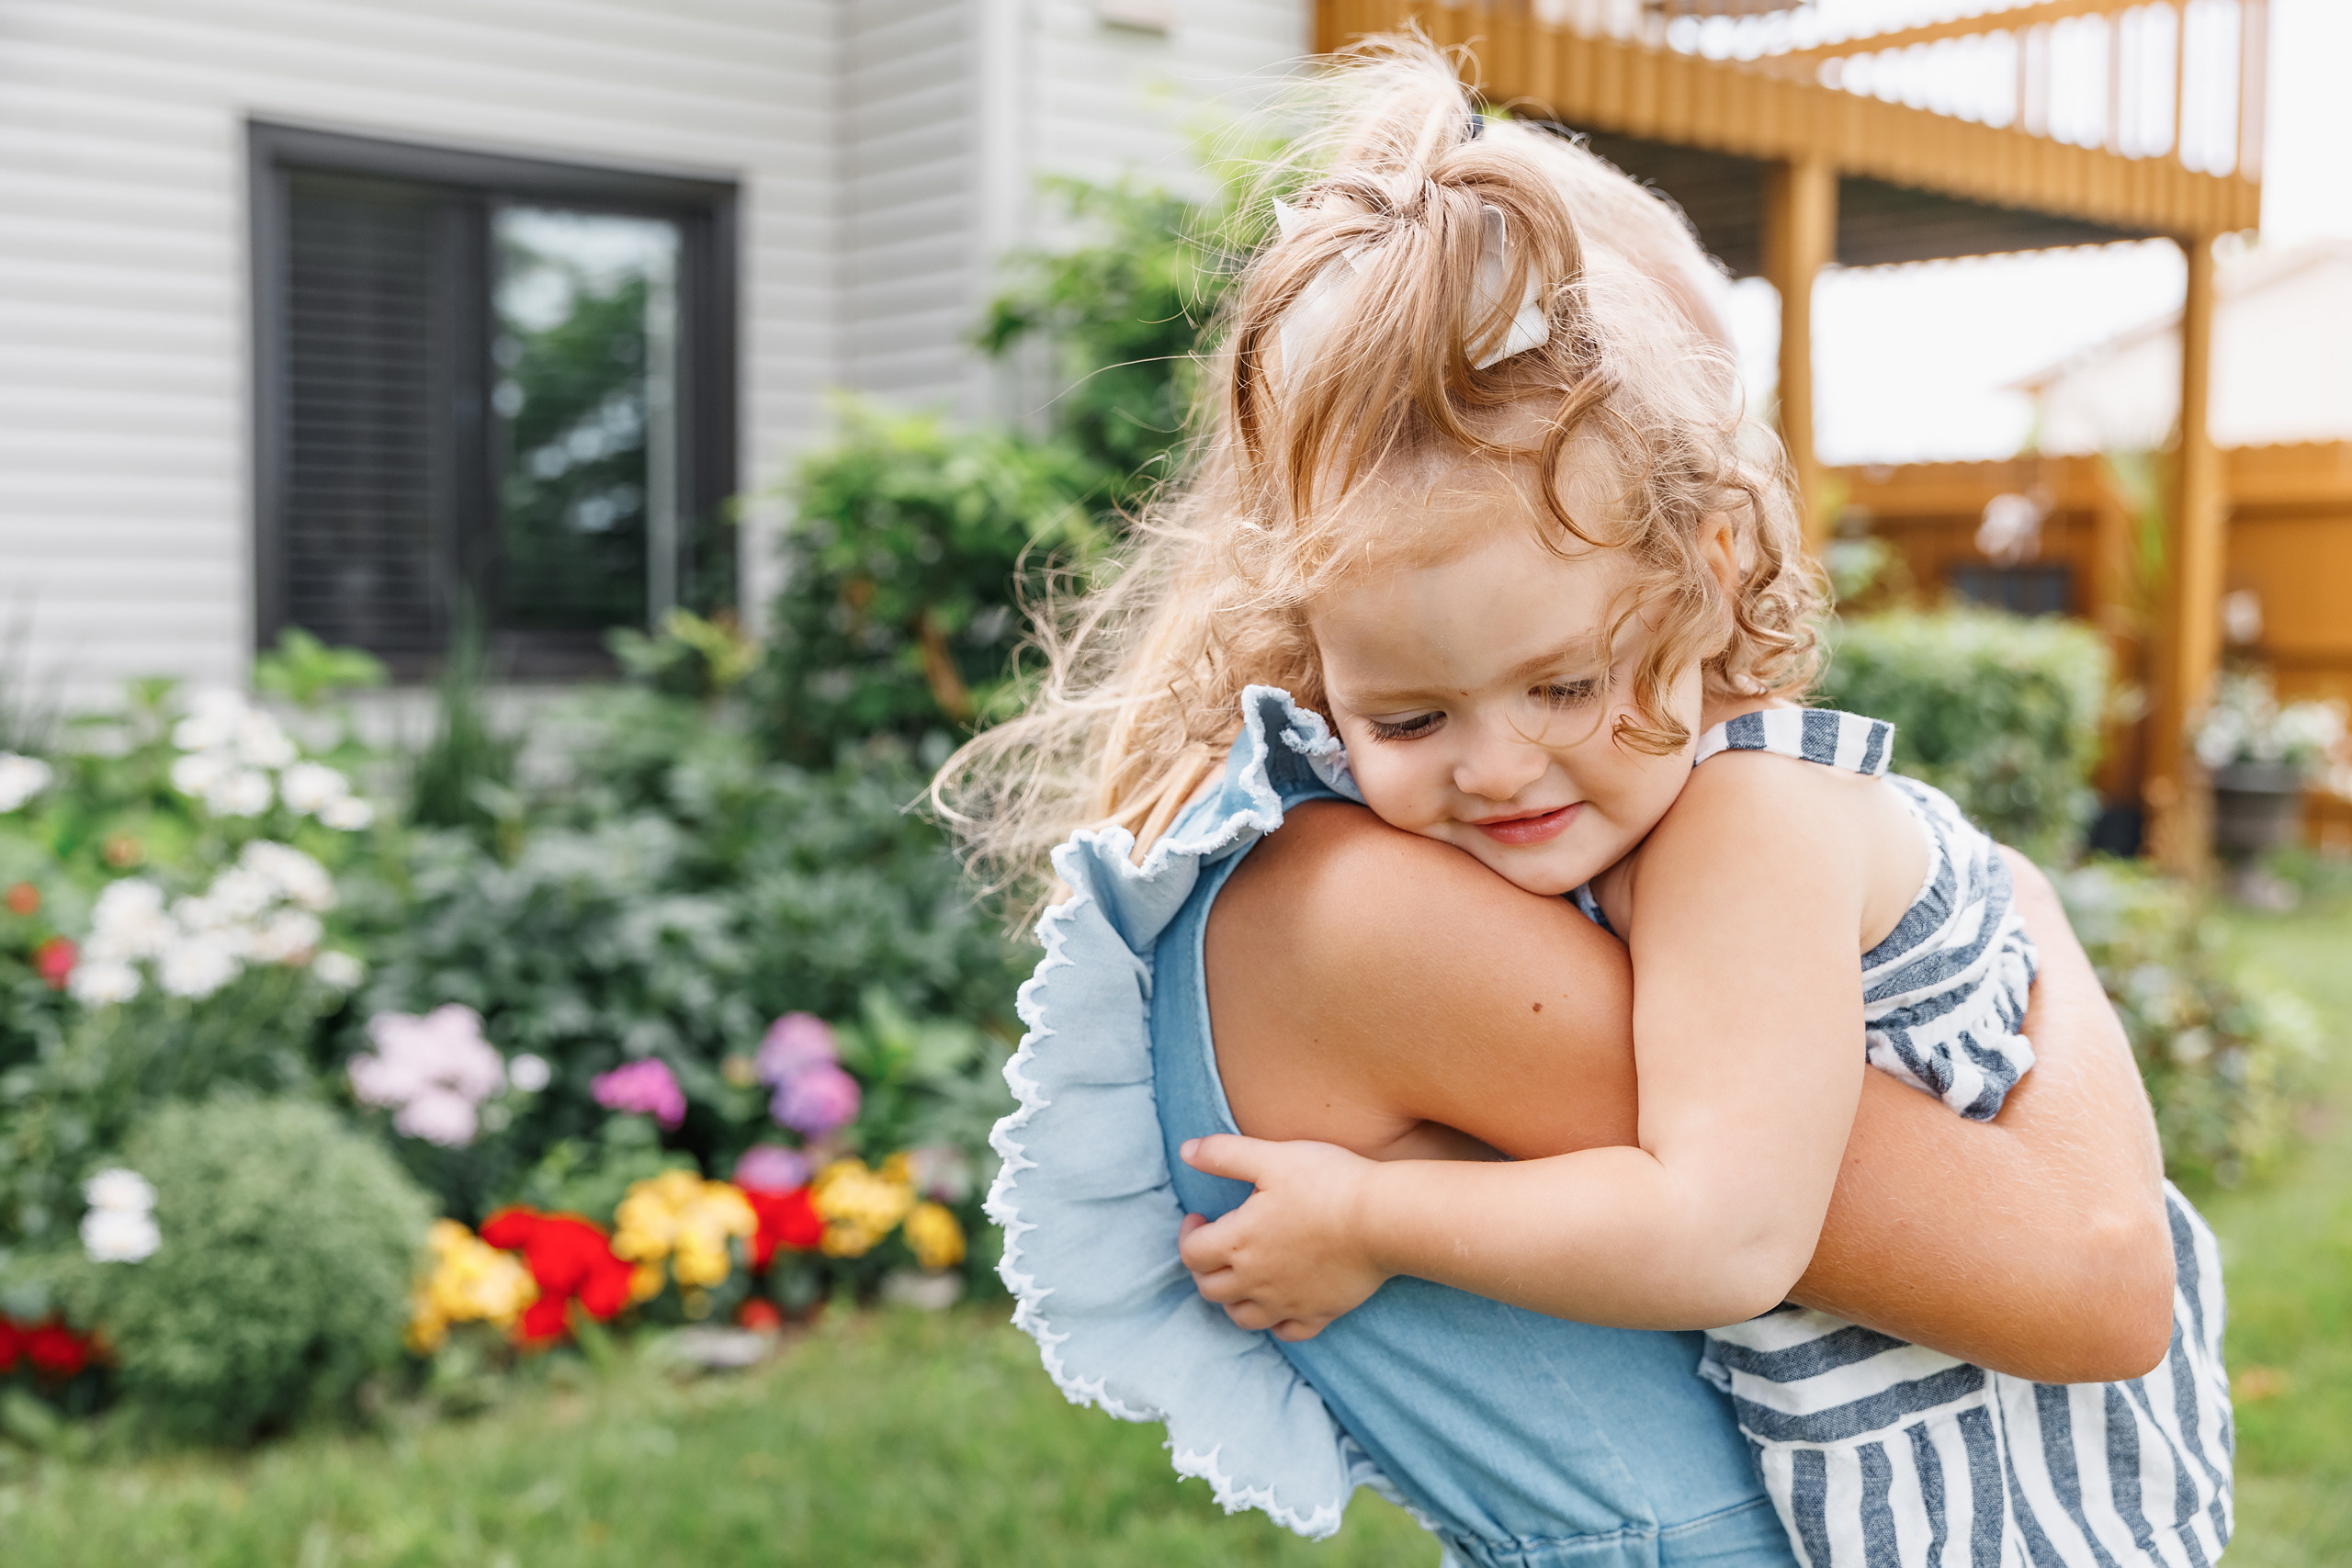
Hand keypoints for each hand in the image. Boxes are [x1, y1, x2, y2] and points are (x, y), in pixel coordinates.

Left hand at [1176, 1134, 1390, 1341]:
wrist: (1383, 1219)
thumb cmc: (1327, 1183)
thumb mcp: (1271, 1157)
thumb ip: (1224, 1154)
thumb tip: (1186, 1151)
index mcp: (1239, 1242)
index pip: (1191, 1253)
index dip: (1187, 1234)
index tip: (1199, 1217)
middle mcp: (1256, 1281)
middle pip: (1210, 1290)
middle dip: (1203, 1268)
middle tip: (1215, 1245)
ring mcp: (1288, 1302)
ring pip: (1242, 1317)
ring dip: (1232, 1300)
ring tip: (1241, 1275)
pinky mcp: (1320, 1313)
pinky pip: (1288, 1333)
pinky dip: (1276, 1323)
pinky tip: (1280, 1303)